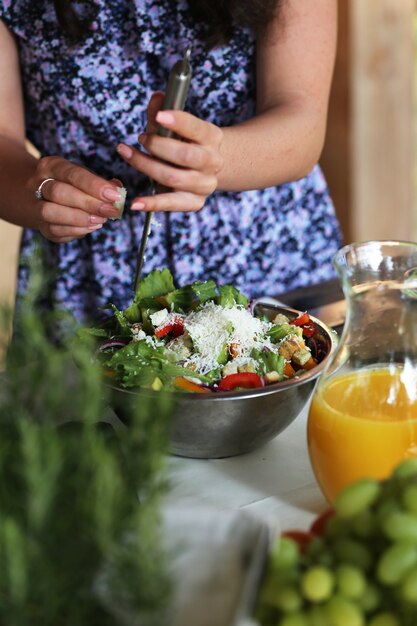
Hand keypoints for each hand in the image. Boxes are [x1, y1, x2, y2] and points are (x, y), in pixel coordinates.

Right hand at [29, 156, 122, 242]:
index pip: (72, 173)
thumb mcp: (85, 178)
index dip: (94, 185)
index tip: (114, 195)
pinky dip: (76, 230)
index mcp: (51, 166)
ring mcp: (35, 205)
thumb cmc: (72, 185)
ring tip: (101, 220)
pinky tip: (92, 226)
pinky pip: (55, 230)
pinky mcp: (40, 226)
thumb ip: (101, 183)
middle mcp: (37, 183)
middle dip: (88, 203)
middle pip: (58, 192)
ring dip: (79, 218)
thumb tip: (117, 189)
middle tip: (110, 210)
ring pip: (50, 212)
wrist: (46, 199)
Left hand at [116, 92, 223, 212]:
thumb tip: (157, 97)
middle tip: (142, 138)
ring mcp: (204, 184)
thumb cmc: (185, 143)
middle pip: (185, 156)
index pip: (197, 128)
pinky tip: (136, 202)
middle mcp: (212, 162)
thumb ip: (162, 113)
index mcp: (212, 137)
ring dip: (146, 165)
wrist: (205, 169)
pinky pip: (171, 203)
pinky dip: (152, 203)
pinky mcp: (194, 202)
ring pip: (173, 177)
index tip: (159, 116)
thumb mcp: (175, 126)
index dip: (178, 121)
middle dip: (158, 146)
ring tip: (128, 153)